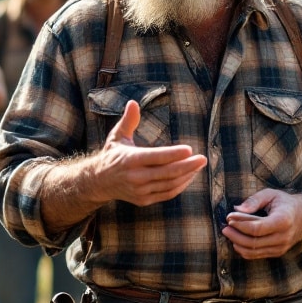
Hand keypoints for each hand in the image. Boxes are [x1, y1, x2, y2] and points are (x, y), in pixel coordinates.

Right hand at [89, 100, 207, 206]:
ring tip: (198, 166)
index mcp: (130, 160)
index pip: (156, 157)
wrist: (98, 182)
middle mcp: (135, 177)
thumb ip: (128, 120)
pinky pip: (167, 193)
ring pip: (169, 184)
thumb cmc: (112, 155)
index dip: (173, 154)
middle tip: (203, 158)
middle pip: (167, 173)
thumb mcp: (117, 136)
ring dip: (187, 176)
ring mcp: (140, 191)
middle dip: (187, 166)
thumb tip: (133, 102)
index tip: (189, 149)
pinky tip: (189, 176)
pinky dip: (180, 186)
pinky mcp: (144, 200)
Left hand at [221, 189, 301, 258]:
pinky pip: (257, 255)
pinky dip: (244, 250)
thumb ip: (254, 200)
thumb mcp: (272, 194)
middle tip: (225, 227)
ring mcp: (281, 247)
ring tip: (228, 233)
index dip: (240, 224)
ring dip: (237, 243)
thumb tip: (237, 209)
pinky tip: (236, 241)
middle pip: (253, 242)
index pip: (257, 228)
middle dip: (235, 235)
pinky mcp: (277, 252)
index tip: (229, 217)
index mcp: (283, 220)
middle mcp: (283, 237)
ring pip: (253, 251)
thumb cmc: (285, 203)